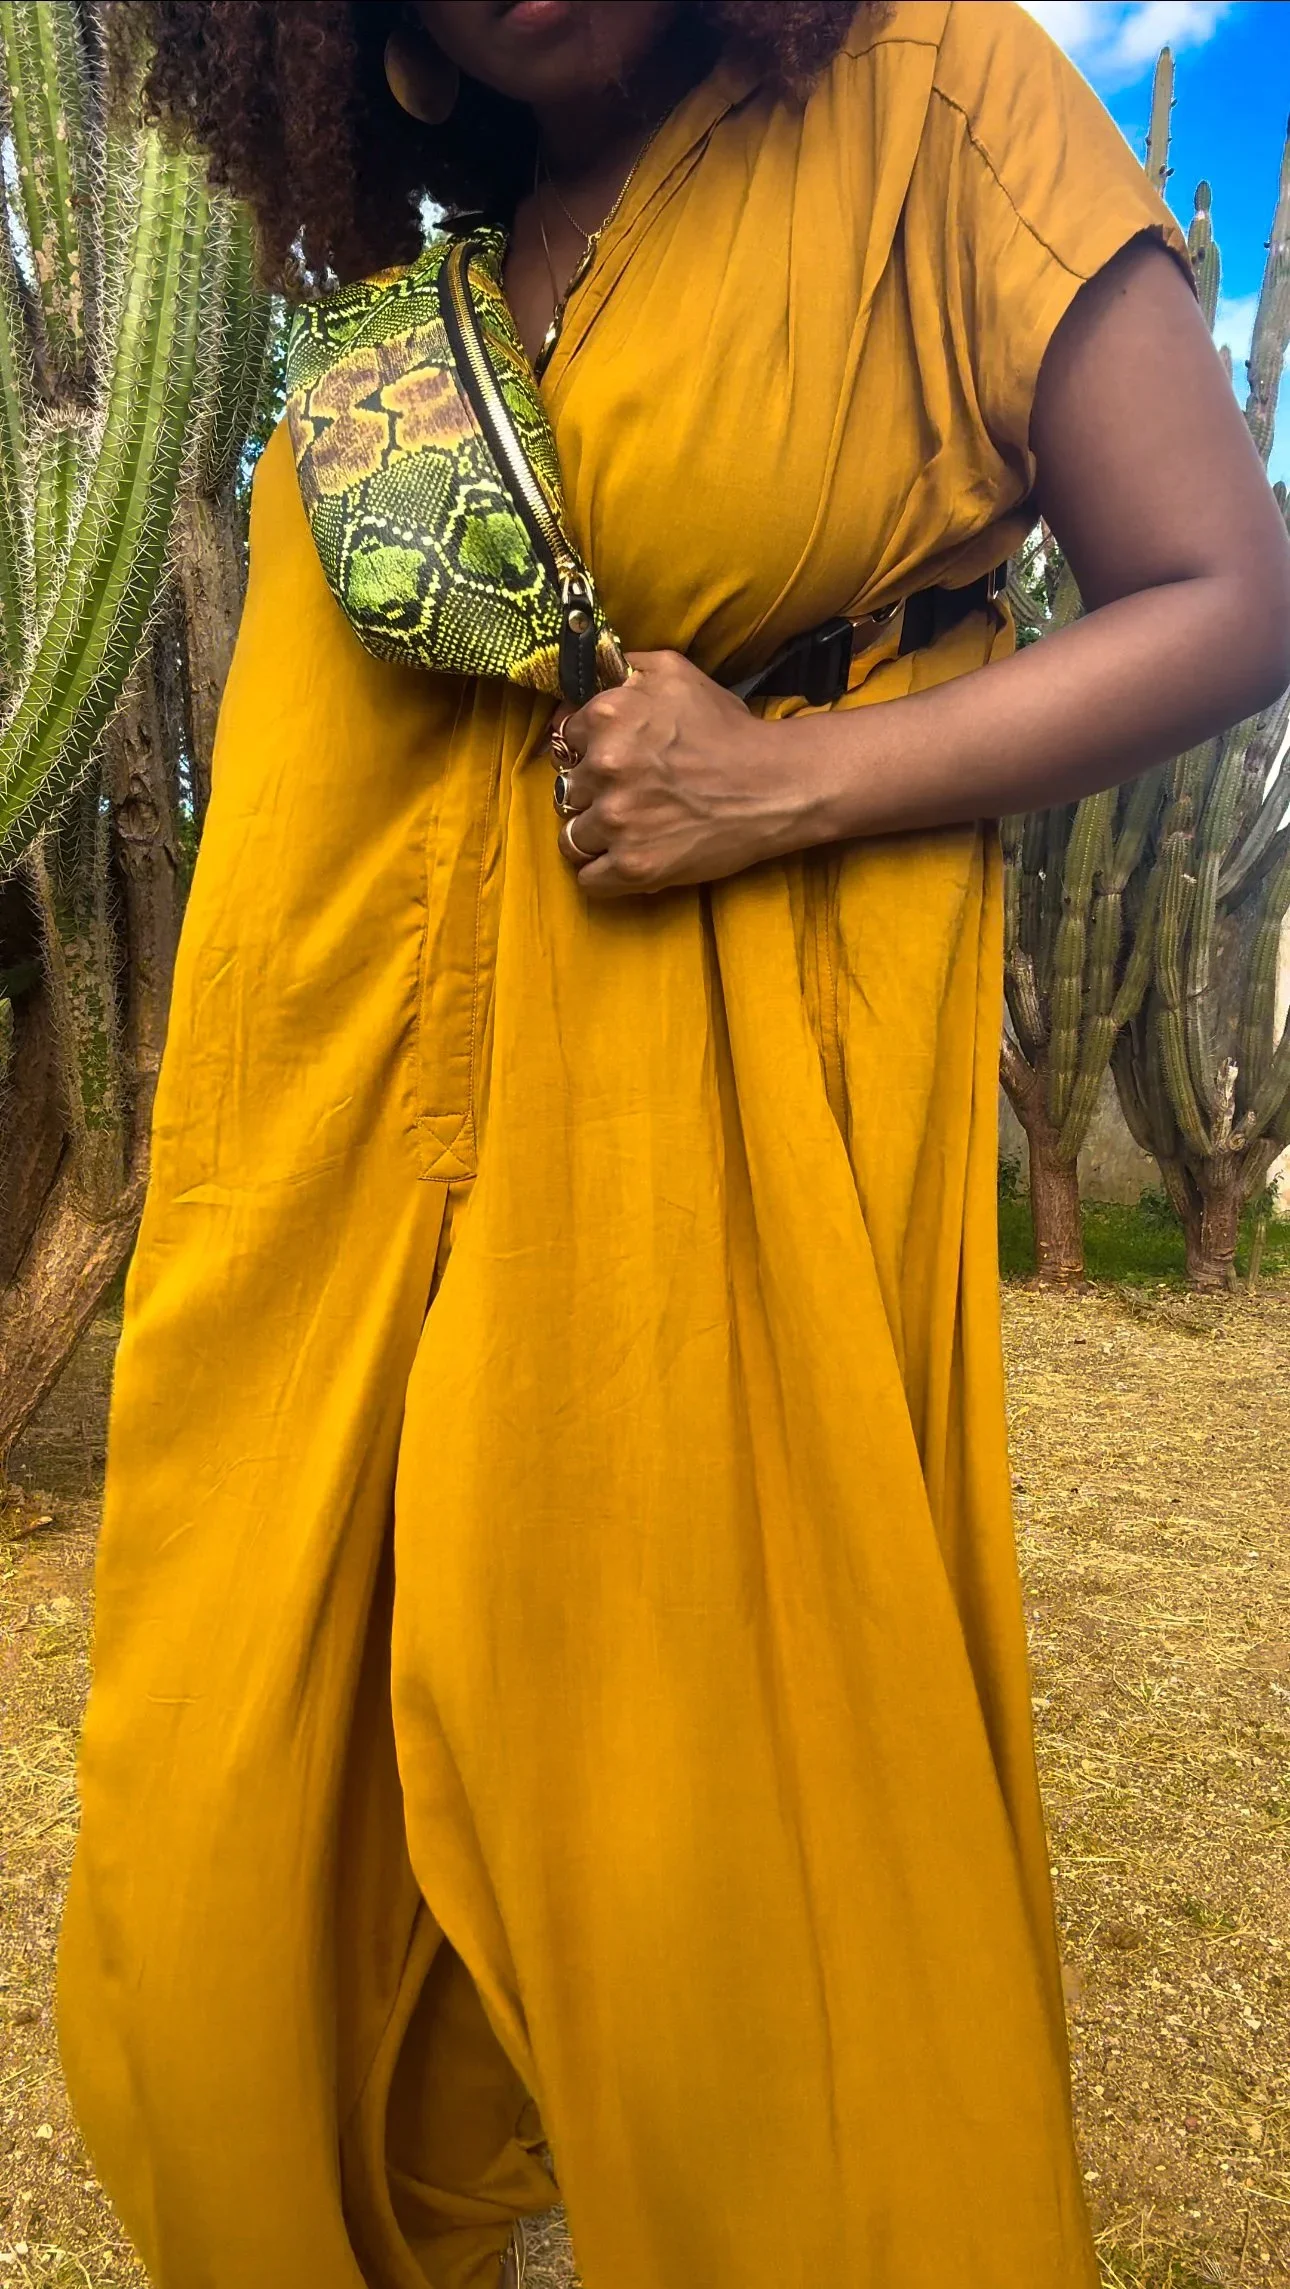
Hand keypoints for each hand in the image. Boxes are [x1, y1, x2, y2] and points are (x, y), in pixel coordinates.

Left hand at [551, 651, 813, 898]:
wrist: (774, 785)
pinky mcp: (633, 865)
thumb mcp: (675, 673)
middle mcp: (604, 767)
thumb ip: (625, 668)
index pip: (563, 738)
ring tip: (626, 830)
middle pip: (566, 789)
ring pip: (572, 836)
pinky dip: (603, 874)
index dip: (584, 749)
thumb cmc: (728, 730)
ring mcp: (617, 820)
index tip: (605, 759)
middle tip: (626, 795)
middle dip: (591, 793)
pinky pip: (589, 879)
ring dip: (594, 836)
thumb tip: (589, 674)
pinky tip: (625, 860)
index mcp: (608, 715)